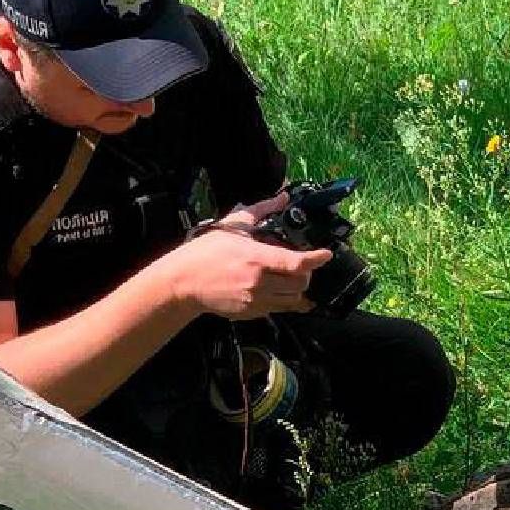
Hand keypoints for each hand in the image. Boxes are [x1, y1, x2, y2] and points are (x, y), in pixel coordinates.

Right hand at [160, 191, 332, 318]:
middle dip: (306, 275)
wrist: (183, 283)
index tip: (326, 254)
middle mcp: (259, 283)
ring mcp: (255, 301)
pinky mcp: (250, 313)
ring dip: (296, 290)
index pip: (297, 263)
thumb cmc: (205, 252)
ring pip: (292, 301)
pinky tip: (275, 289)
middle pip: (300, 284)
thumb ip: (261, 210)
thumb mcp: (233, 226)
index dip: (316, 259)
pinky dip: (281, 300)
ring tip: (290, 279)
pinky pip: (277, 309)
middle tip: (302, 266)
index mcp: (257, 259)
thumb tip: (282, 196)